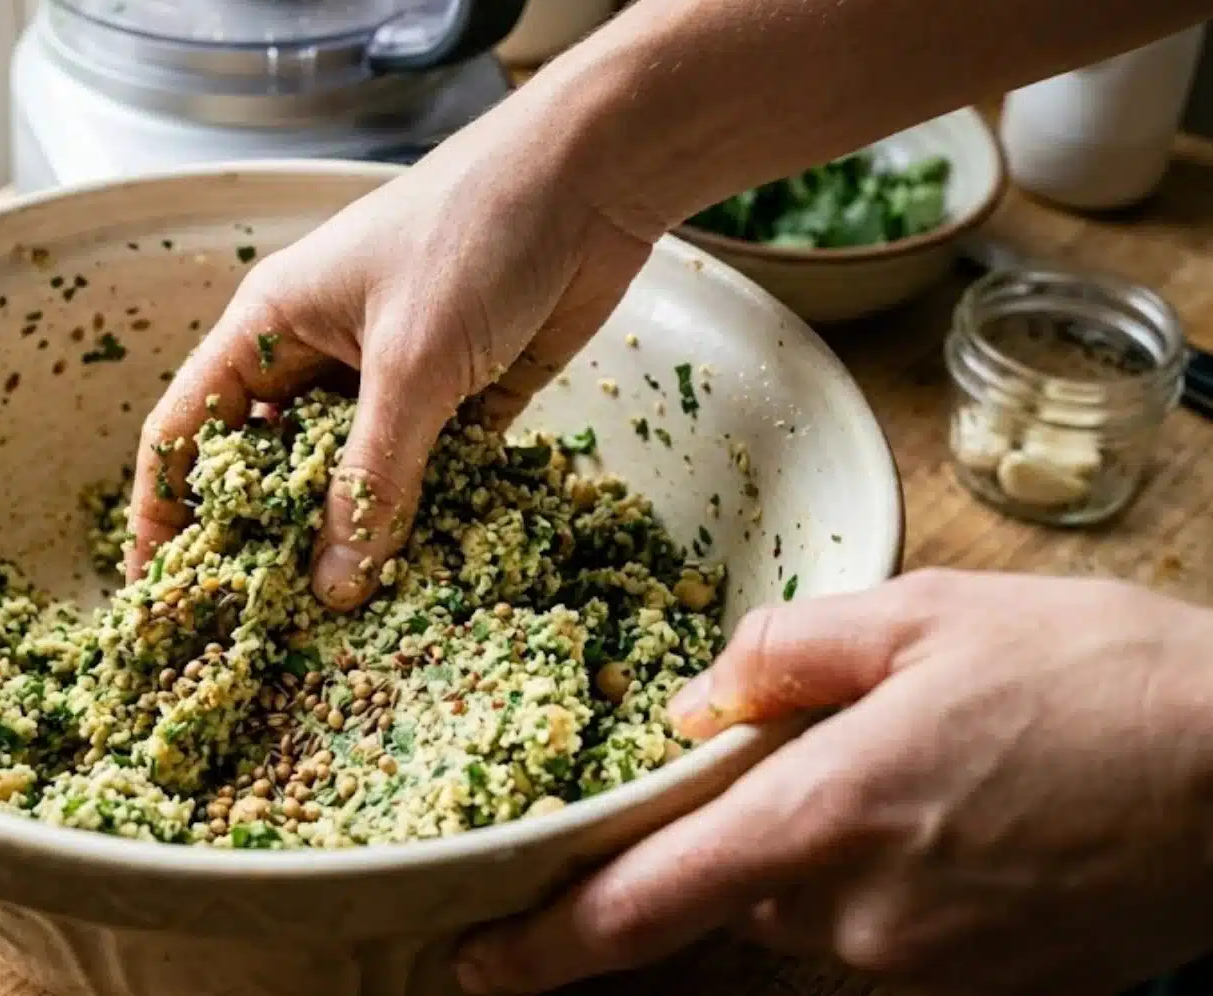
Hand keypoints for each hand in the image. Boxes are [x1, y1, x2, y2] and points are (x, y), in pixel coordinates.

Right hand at [122, 74, 657, 608]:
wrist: (596, 176)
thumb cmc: (475, 235)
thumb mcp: (411, 364)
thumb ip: (370, 480)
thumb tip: (332, 591)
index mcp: (272, 327)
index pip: (187, 430)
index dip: (163, 512)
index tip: (159, 593)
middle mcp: (320, 357)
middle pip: (268, 467)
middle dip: (264, 542)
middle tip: (261, 630)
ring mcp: (392, 380)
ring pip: (351, 481)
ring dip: (352, 541)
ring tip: (344, 628)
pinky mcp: (462, 399)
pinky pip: (427, 477)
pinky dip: (427, 521)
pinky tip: (428, 581)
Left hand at [456, 569, 1212, 995]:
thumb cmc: (1095, 675)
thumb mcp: (918, 614)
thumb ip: (777, 655)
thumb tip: (694, 703)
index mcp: (820, 819)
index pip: (638, 907)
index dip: (545, 945)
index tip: (477, 962)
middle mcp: (858, 917)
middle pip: (730, 895)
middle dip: (736, 837)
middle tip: (815, 760)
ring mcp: (927, 966)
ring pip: (814, 912)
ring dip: (826, 852)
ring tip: (924, 770)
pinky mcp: (989, 986)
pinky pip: (893, 934)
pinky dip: (895, 881)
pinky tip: (965, 814)